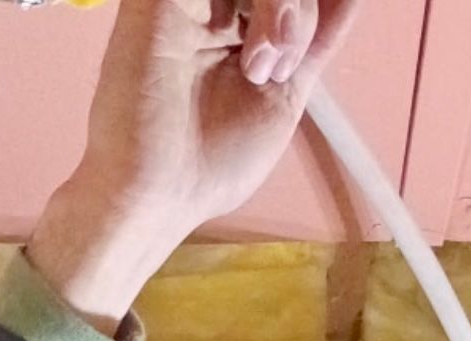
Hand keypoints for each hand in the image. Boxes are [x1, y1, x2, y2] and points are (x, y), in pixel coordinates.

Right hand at [71, 0, 359, 231]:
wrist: (157, 192)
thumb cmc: (212, 161)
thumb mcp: (285, 96)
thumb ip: (313, 42)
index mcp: (242, 19)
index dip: (312, 8)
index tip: (306, 52)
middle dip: (303, 6)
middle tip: (286, 63)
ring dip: (288, 6)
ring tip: (268, 66)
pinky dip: (267, 1)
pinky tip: (255, 53)